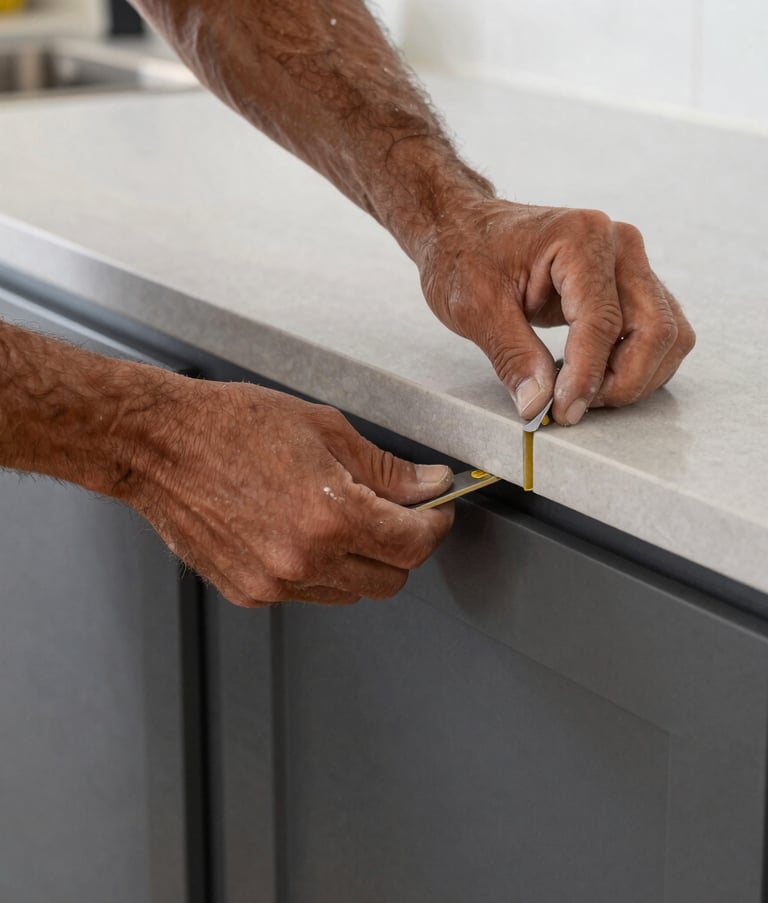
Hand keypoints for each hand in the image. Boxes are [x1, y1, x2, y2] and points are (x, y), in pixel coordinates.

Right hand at [130, 380, 453, 605]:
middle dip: (403, 546)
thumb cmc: (232, 425)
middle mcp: (304, 559)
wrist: (159, 445)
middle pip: (391, 579)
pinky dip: (321, 570)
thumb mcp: (324, 430)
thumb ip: (386, 469)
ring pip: (351, 592)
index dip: (435, 526)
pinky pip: (309, 594)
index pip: (414, 545)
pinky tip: (300, 531)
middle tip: (394, 512)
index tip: (435, 511)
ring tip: (338, 517)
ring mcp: (274, 582)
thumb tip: (429, 486)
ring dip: (362, 561)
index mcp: (331, 515)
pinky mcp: (249, 592)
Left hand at [418, 199, 694, 424]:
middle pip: (654, 329)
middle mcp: (619, 244)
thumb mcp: (476, 308)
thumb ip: (513, 356)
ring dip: (636, 376)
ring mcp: (631, 262)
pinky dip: (638, 363)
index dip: (586, 376)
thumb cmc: (465, 256)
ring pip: (667, 333)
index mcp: (581, 238)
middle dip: (623, 381)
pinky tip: (596, 377)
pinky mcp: (630, 282)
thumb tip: (539, 404)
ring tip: (583, 393)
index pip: (602, 322)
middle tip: (576, 408)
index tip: (564, 412)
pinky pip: (657, 330)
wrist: (464, 228)